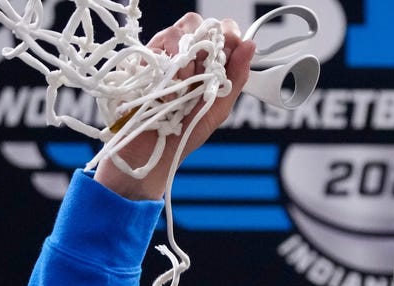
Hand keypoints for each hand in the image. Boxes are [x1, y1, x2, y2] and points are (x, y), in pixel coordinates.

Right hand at [95, 14, 256, 199]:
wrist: (153, 154)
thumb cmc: (185, 133)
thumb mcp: (218, 109)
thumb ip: (236, 78)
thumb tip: (250, 46)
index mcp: (206, 63)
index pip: (220, 31)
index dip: (228, 35)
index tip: (232, 49)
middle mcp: (185, 56)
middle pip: (197, 23)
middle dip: (205, 46)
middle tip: (205, 73)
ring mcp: (162, 57)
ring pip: (177, 33)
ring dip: (186, 62)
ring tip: (184, 90)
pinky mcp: (142, 62)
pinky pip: (156, 49)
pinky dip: (166, 70)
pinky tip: (167, 93)